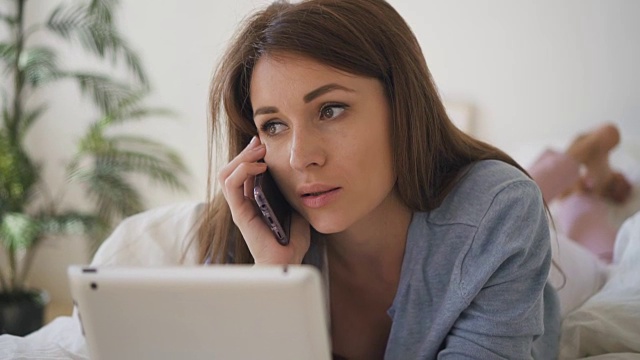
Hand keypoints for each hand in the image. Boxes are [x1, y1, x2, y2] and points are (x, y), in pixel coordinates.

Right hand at [218, 136, 310, 263]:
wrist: (288, 262)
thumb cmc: (292, 241)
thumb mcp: (296, 209)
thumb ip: (291, 194)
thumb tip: (299, 174)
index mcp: (254, 200)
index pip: (243, 171)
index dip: (251, 154)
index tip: (264, 142)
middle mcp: (243, 202)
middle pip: (232, 169)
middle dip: (245, 152)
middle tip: (261, 142)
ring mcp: (239, 207)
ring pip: (227, 173)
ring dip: (242, 158)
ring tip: (259, 151)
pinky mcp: (239, 213)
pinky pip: (231, 185)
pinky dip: (243, 170)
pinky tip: (260, 166)